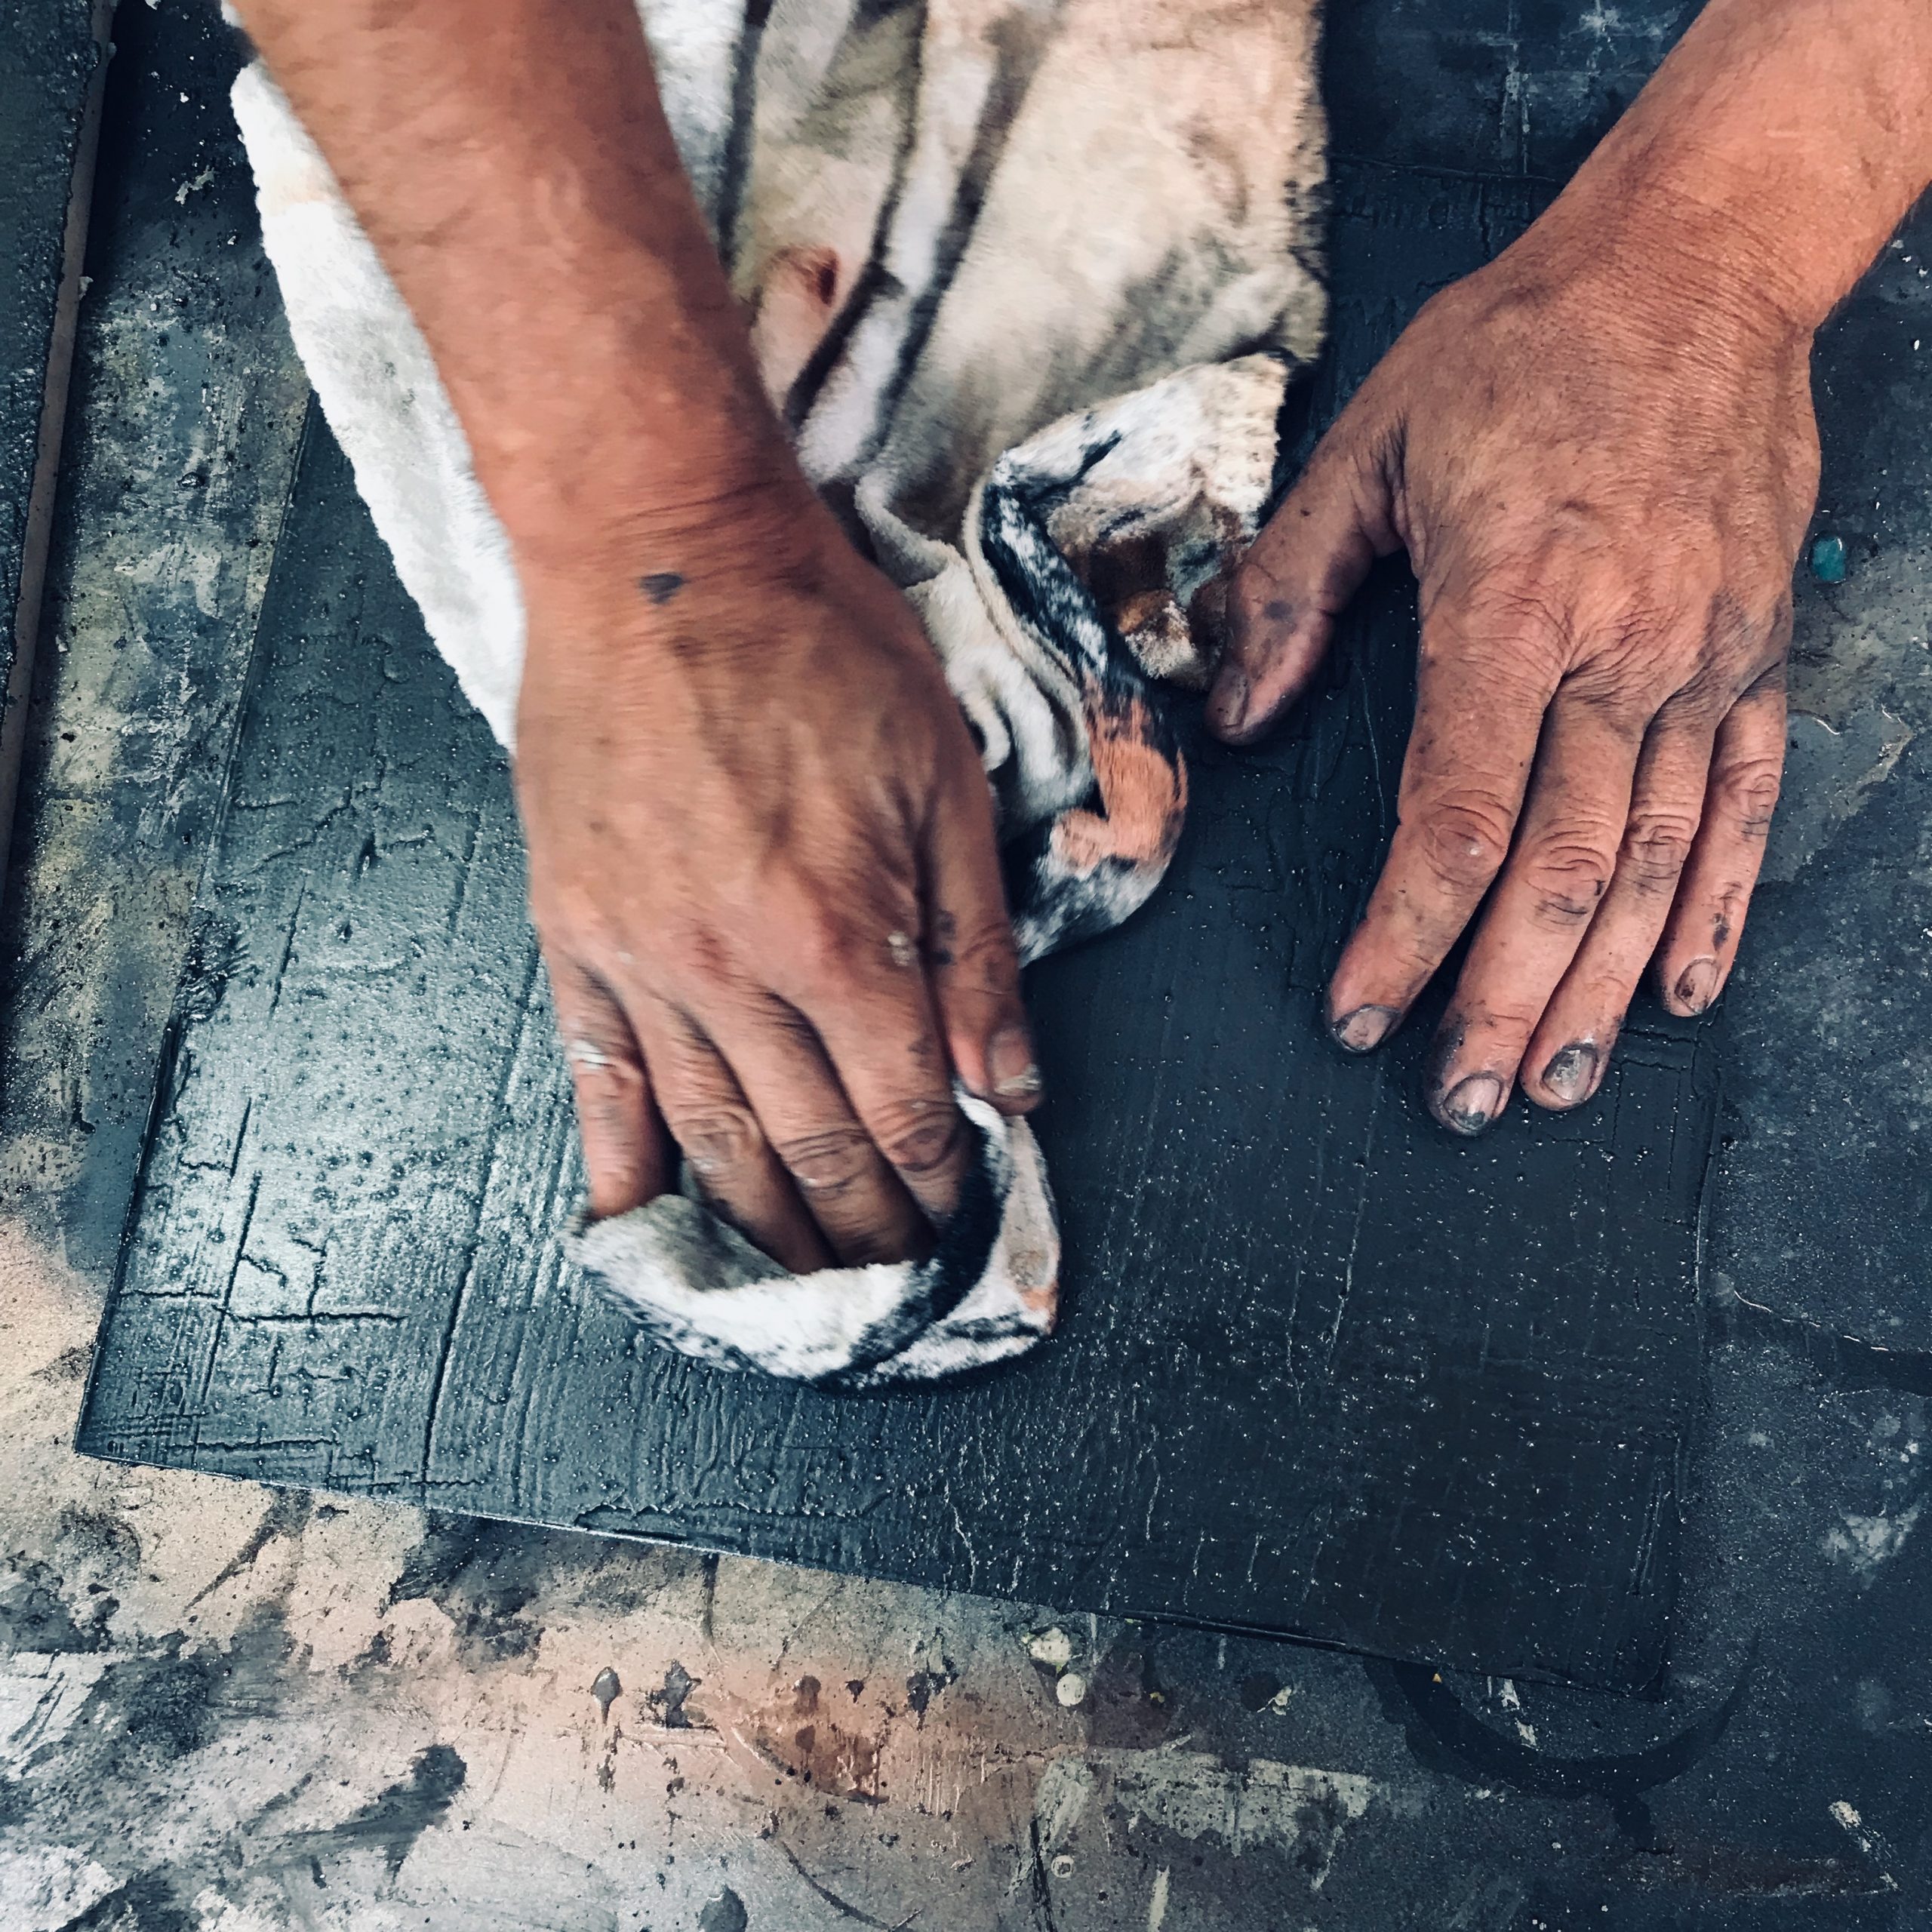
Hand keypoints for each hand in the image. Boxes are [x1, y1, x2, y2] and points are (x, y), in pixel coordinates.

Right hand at [515, 484, 1039, 1267]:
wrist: (660, 556)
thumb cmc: (816, 649)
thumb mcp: (942, 779)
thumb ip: (973, 947)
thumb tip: (1008, 1080)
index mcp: (838, 934)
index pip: (903, 1108)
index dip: (941, 1180)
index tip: (961, 1223)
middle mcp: (733, 973)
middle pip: (812, 1148)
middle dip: (868, 1230)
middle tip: (896, 1279)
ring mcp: (640, 962)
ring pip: (711, 1140)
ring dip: (766, 1230)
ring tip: (801, 1289)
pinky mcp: (574, 938)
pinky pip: (597, 1083)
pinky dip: (623, 1169)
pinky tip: (645, 1232)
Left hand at [1208, 199, 1816, 1131]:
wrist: (1697, 266)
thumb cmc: (1521, 348)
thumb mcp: (1369, 442)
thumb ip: (1288, 589)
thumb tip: (1233, 716)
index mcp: (1513, 606)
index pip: (1456, 813)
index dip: (1405, 931)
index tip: (1361, 1011)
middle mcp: (1622, 651)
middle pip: (1563, 868)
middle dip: (1505, 999)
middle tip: (1462, 1100)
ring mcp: (1704, 662)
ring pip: (1655, 862)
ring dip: (1601, 987)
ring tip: (1557, 1083)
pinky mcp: (1756, 656)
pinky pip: (1742, 805)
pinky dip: (1716, 907)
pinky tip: (1678, 991)